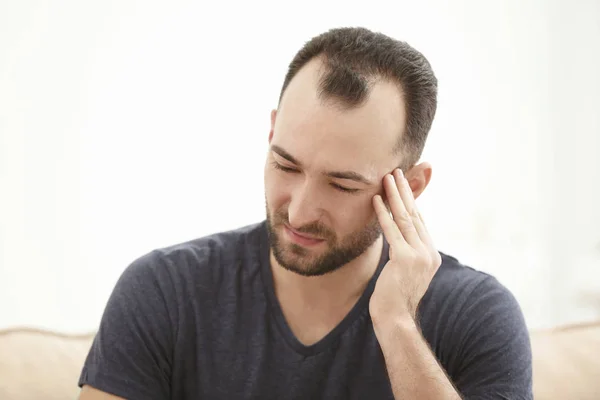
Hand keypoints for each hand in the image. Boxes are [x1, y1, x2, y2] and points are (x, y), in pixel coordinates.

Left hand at [369, 168, 441, 324]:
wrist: (395, 319)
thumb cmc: (394, 298)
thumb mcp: (404, 273)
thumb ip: (405, 255)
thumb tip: (397, 242)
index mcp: (431, 255)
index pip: (420, 222)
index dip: (411, 201)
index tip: (403, 185)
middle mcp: (429, 253)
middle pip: (415, 214)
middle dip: (405, 191)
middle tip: (397, 171)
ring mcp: (419, 255)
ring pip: (405, 218)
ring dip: (395, 195)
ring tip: (388, 177)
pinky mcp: (405, 259)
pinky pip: (392, 230)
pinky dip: (384, 213)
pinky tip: (377, 199)